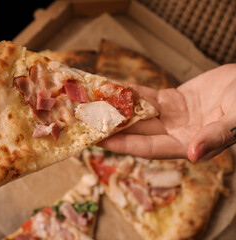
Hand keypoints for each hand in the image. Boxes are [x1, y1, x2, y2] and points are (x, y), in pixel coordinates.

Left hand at [98, 64, 235, 161]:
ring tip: (94, 105)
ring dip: (118, 109)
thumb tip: (194, 154)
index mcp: (188, 144)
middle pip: (138, 132)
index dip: (124, 145)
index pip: (149, 148)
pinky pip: (148, 96)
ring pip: (139, 114)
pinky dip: (131, 93)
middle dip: (113, 128)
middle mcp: (176, 133)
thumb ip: (216, 137)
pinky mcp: (174, 99)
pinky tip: (114, 89)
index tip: (100, 141)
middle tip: (87, 123)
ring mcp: (173, 116)